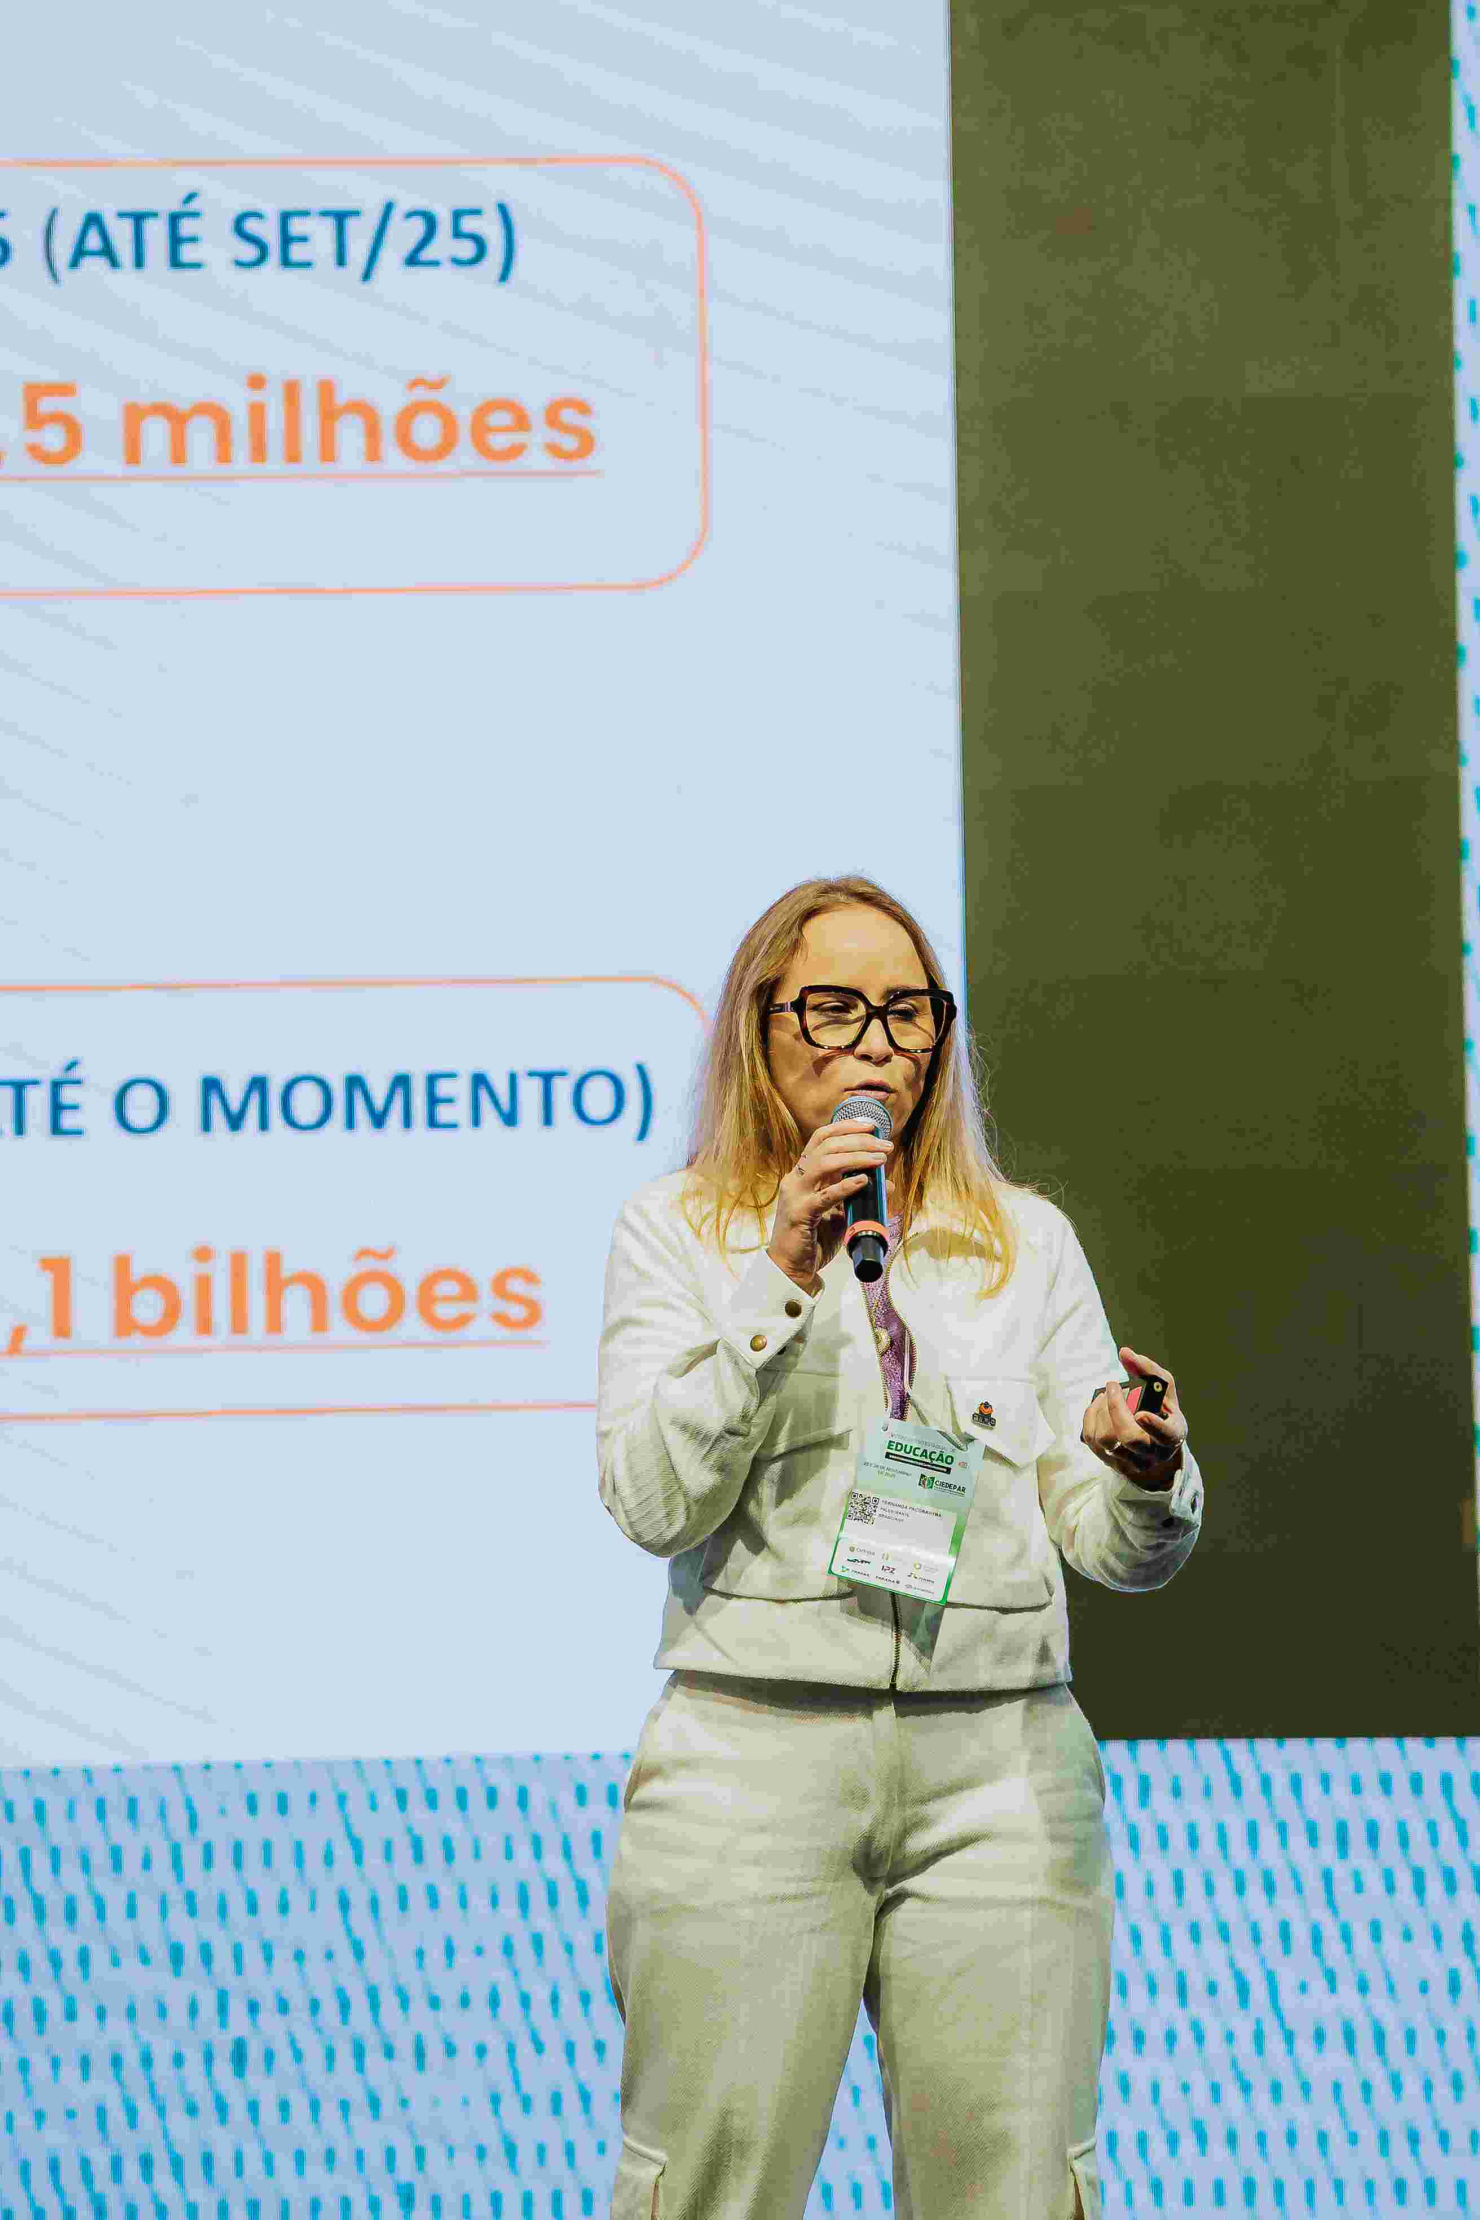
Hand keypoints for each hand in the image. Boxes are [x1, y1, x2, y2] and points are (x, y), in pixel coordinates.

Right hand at [767, 1119, 892, 1291]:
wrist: (792, 1268)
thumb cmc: (814, 1239)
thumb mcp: (841, 1212)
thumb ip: (859, 1195)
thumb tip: (887, 1183)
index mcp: (802, 1173)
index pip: (822, 1138)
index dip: (846, 1126)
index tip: (872, 1125)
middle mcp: (796, 1179)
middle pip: (827, 1145)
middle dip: (860, 1141)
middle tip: (886, 1146)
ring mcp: (795, 1195)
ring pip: (825, 1163)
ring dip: (856, 1157)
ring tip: (880, 1159)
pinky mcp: (800, 1214)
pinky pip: (825, 1196)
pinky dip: (846, 1186)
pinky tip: (863, 1181)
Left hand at [1080, 1345, 1187, 1489]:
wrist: (1155, 1443)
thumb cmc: (1162, 1410)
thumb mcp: (1163, 1390)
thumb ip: (1149, 1370)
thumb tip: (1124, 1353)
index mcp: (1172, 1435)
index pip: (1166, 1435)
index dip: (1154, 1426)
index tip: (1141, 1414)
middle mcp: (1153, 1454)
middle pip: (1129, 1437)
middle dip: (1116, 1408)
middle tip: (1113, 1386)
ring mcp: (1131, 1462)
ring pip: (1106, 1440)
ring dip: (1101, 1411)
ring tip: (1107, 1395)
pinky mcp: (1111, 1463)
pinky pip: (1091, 1440)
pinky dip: (1090, 1417)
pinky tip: (1099, 1406)